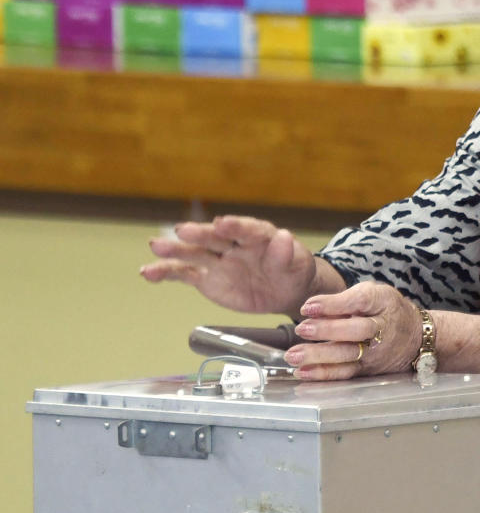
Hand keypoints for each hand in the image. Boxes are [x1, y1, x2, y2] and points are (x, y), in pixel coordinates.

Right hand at [141, 215, 337, 317]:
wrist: (284, 290)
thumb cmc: (292, 271)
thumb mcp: (298, 264)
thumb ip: (287, 254)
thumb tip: (284, 238)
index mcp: (258, 235)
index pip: (246, 228)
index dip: (235, 225)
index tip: (222, 223)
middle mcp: (233, 243)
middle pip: (214, 236)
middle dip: (199, 233)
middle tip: (183, 231)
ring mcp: (217, 259)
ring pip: (193, 252)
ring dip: (174, 249)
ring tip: (155, 246)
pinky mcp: (206, 277)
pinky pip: (184, 274)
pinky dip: (166, 272)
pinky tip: (148, 272)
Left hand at [285, 281, 421, 380]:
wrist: (416, 337)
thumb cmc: (386, 311)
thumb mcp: (373, 294)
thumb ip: (344, 299)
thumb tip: (311, 308)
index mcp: (382, 304)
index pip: (359, 302)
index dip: (333, 305)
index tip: (308, 307)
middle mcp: (381, 330)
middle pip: (355, 331)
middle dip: (327, 331)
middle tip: (301, 329)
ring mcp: (375, 353)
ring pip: (347, 356)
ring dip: (319, 357)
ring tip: (294, 356)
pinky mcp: (367, 370)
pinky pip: (345, 373)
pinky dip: (323, 374)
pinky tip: (303, 372)